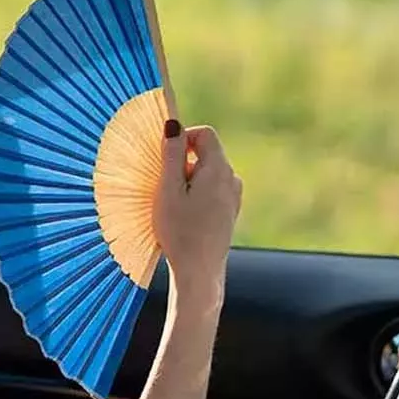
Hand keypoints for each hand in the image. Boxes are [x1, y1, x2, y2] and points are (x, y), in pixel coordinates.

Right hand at [154, 120, 241, 309]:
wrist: (199, 273)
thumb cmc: (180, 232)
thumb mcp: (168, 189)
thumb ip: (172, 154)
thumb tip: (174, 124)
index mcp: (219, 169)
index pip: (205, 133)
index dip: (183, 138)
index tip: (166, 159)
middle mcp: (232, 179)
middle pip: (206, 153)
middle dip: (183, 163)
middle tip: (166, 189)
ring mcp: (233, 197)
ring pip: (207, 173)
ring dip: (188, 181)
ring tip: (175, 207)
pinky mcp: (229, 212)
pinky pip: (211, 190)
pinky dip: (196, 195)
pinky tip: (185, 218)